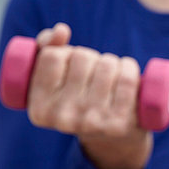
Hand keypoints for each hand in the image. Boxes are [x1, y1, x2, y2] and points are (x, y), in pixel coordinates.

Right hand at [27, 23, 152, 168]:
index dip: (65, 52)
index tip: (71, 64)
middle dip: (91, 57)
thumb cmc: (81, 98)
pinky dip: (129, 68)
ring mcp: (92, 122)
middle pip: (82, 57)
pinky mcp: (119, 123)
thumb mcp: (56, 79)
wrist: (114, 138)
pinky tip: (127, 74)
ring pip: (106, 64)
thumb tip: (61, 30)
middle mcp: (63, 119)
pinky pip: (127, 78)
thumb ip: (46, 48)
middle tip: (94, 72)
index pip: (52, 56)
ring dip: (112, 62)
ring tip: (111, 75)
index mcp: (39, 110)